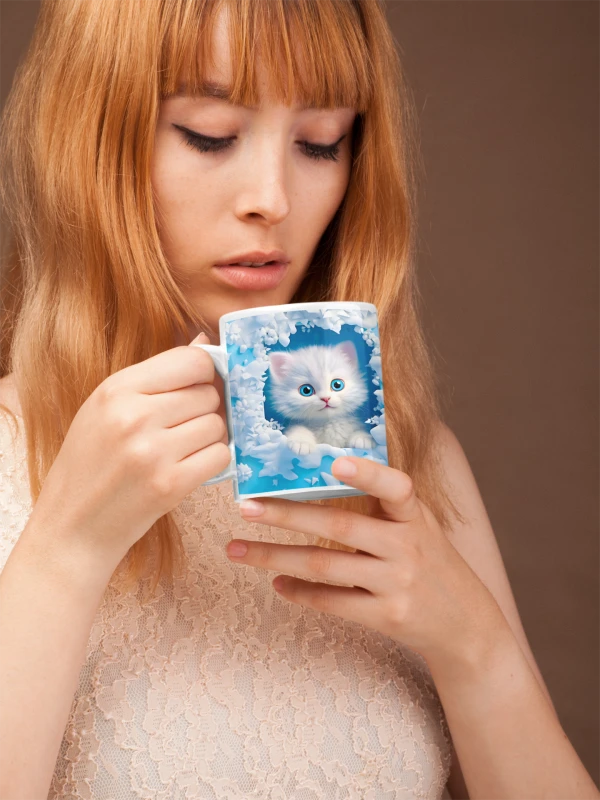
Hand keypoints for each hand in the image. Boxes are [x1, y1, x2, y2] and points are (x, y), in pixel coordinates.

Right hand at [29, 333, 230, 571]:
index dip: (205, 374)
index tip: (199, 387)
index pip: (192, 360)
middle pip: (208, 393)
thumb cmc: (91, 464)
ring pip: (218, 424)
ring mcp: (153, 452)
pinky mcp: (170, 485)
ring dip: (210, 437)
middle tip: (184, 427)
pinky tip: (189, 467)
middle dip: (206, 408)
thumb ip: (156, 376)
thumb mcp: (107, 408)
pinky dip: (213, 462)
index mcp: (116, 389)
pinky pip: (220, 456)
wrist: (72, 527)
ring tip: (183, 449)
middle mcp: (134, 416)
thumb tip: (206, 341)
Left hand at [226, 456, 505, 665]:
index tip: (333, 460)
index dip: (367, 473)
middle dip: (286, 515)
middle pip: (339, 526)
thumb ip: (385, 504)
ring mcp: (397, 584)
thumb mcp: (420, 526)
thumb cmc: (431, 563)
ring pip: (324, 566)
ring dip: (274, 556)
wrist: (466, 625)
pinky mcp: (386, 617)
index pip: (396, 487)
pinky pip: (332, 602)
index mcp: (415, 516)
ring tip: (237, 549)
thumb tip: (326, 470)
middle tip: (245, 507)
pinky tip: (275, 581)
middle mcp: (408, 547)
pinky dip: (299, 591)